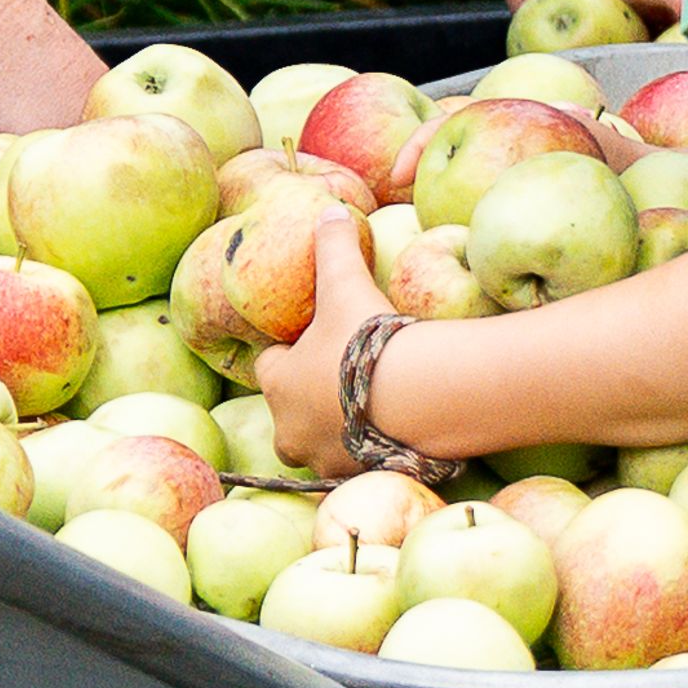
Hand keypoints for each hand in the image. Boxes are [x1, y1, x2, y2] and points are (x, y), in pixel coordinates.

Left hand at [257, 206, 380, 478]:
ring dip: (338, 428)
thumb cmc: (365, 339)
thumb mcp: (347, 284)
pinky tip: (393, 431)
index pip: (270, 366)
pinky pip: (357, 463)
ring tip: (372, 406)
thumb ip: (334, 247)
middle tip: (343, 377)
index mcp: (279, 384)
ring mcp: (323, 459)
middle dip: (309, 399)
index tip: (315, 341)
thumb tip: (329, 210)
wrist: (416, 397)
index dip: (290, 353)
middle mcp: (290, 429)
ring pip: (321, 443)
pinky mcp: (358, 477)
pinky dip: (369, 451)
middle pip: (290, 414)